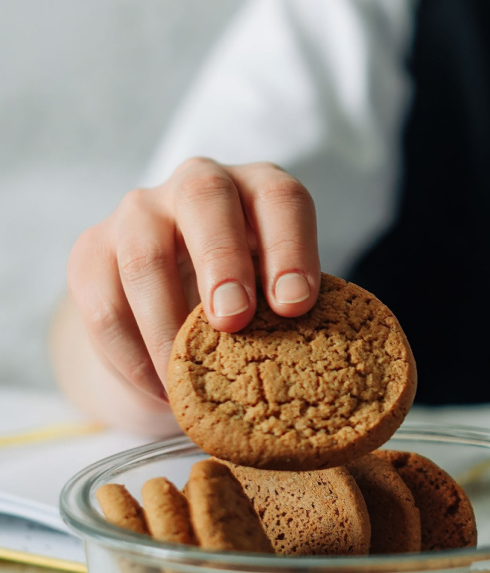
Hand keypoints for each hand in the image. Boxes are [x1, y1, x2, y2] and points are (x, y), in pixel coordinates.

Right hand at [65, 158, 319, 410]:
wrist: (173, 321)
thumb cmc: (250, 305)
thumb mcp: (277, 297)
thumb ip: (290, 309)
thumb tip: (315, 353)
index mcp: (260, 190)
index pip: (280, 199)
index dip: (291, 247)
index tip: (296, 304)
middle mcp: (199, 185)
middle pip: (205, 198)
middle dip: (222, 260)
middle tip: (234, 320)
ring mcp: (139, 213)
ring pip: (144, 255)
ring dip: (167, 324)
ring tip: (186, 377)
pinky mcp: (91, 251)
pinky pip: (104, 303)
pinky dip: (132, 354)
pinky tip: (160, 388)